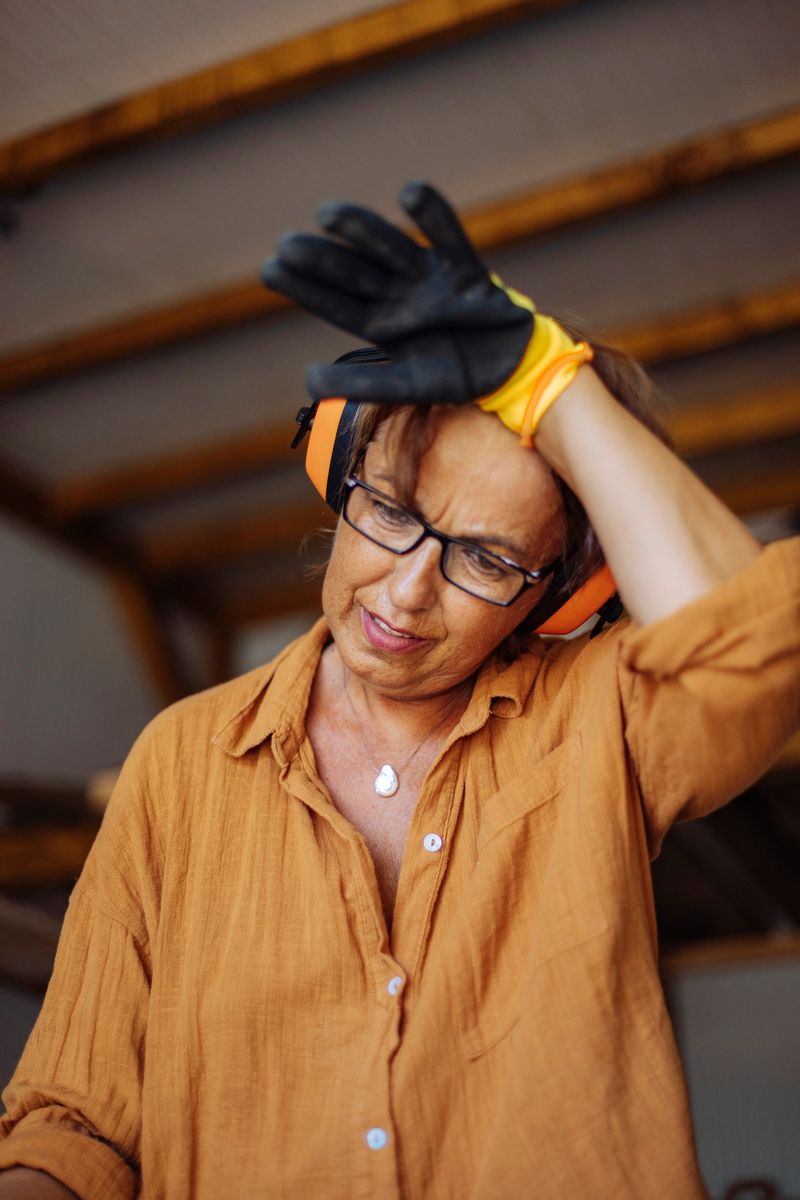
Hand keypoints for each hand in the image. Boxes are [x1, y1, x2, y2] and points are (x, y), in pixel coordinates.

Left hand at [261, 181, 533, 406]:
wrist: (510, 369)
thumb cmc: (455, 375)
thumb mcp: (406, 384)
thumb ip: (361, 383)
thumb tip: (308, 381)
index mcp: (380, 321)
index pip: (335, 302)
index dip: (304, 287)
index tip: (269, 269)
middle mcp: (399, 294)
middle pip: (354, 272)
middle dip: (322, 259)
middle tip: (286, 244)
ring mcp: (430, 278)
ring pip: (390, 248)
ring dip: (360, 230)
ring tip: (326, 214)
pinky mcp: (465, 268)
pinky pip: (449, 236)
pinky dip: (433, 214)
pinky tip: (409, 193)